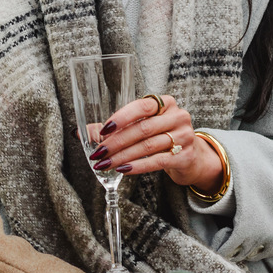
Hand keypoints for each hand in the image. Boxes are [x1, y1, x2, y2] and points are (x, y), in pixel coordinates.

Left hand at [88, 94, 223, 193]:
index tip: (103, 130)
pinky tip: (123, 170)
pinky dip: (138, 166)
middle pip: (143, 129)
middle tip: (98, 153)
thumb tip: (80, 132)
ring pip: (148, 146)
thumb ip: (114, 128)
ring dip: (123, 157)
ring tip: (105, 165)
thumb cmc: (161, 136)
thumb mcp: (142, 127)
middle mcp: (177, 116)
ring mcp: (184, 136)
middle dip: (117, 142)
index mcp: (165, 102)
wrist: (192, 157)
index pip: (142, 106)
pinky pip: (157, 161)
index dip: (121, 117)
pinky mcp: (185, 156)